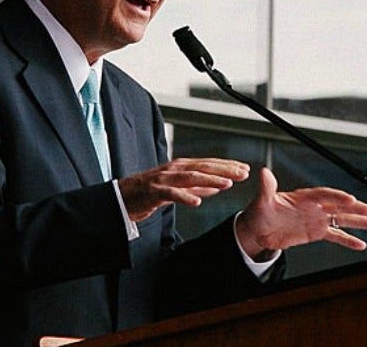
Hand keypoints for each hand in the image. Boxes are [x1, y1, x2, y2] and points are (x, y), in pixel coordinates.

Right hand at [118, 158, 248, 221]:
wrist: (122, 197)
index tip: (245, 168)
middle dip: (225, 169)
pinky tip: (197, 202)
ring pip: (191, 177)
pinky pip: (172, 194)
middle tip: (243, 173)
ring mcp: (164, 179)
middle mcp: (174, 169)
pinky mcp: (154, 192)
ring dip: (210, 179)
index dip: (227, 165)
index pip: (209, 163)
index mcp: (181, 167)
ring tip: (227, 184)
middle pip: (203, 167)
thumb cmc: (150, 192)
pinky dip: (185, 197)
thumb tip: (218, 185)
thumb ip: (198, 186)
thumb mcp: (179, 187)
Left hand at [236, 167, 366, 260]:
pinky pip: (335, 236)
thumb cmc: (259, 212)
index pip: (324, 195)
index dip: (336, 196)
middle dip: (355, 208)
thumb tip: (264, 172)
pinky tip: (361, 244)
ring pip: (341, 220)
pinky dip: (348, 240)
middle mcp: (314, 207)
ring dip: (358, 222)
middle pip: (338, 206)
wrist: (258, 230)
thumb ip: (266, 187)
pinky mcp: (316, 232)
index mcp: (303, 197)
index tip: (350, 198)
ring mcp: (317, 219)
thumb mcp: (262, 200)